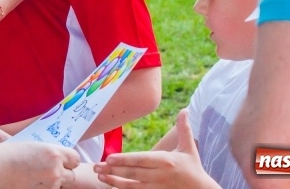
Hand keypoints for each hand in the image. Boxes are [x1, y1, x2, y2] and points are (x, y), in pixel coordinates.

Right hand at [0, 140, 79, 188]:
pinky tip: (29, 185)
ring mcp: (50, 186)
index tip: (59, 161)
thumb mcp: (26, 145)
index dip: (67, 160)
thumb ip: (41, 149)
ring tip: (34, 179)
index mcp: (53, 153)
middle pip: (72, 176)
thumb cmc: (2, 155)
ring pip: (60, 187)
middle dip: (62, 175)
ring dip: (51, 185)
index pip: (75, 158)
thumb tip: (47, 149)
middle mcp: (55, 170)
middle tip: (46, 173)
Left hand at [93, 110, 218, 188]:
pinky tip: (111, 187)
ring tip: (100, 176)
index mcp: (165, 161)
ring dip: (114, 181)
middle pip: (132, 173)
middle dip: (113, 170)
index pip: (141, 160)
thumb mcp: (189, 148)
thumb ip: (184, 128)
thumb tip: (185, 109)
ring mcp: (157, 188)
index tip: (109, 158)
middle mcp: (159, 175)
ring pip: (132, 186)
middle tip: (96, 167)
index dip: (124, 160)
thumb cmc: (193, 168)